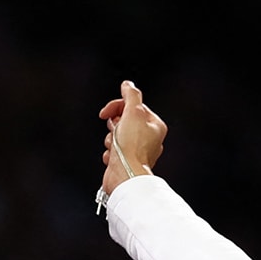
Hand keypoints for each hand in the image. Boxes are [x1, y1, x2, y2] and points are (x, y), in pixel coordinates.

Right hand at [98, 81, 166, 195]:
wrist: (125, 175)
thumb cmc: (131, 148)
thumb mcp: (132, 113)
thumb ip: (131, 96)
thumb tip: (128, 84)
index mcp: (155, 125)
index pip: (133, 107)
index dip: (117, 108)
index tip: (105, 114)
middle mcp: (150, 138)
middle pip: (124, 121)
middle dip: (113, 126)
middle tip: (116, 132)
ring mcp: (138, 150)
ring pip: (116, 136)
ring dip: (110, 140)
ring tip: (115, 147)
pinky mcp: (127, 160)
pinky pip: (113, 150)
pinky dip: (109, 152)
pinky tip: (113, 157)